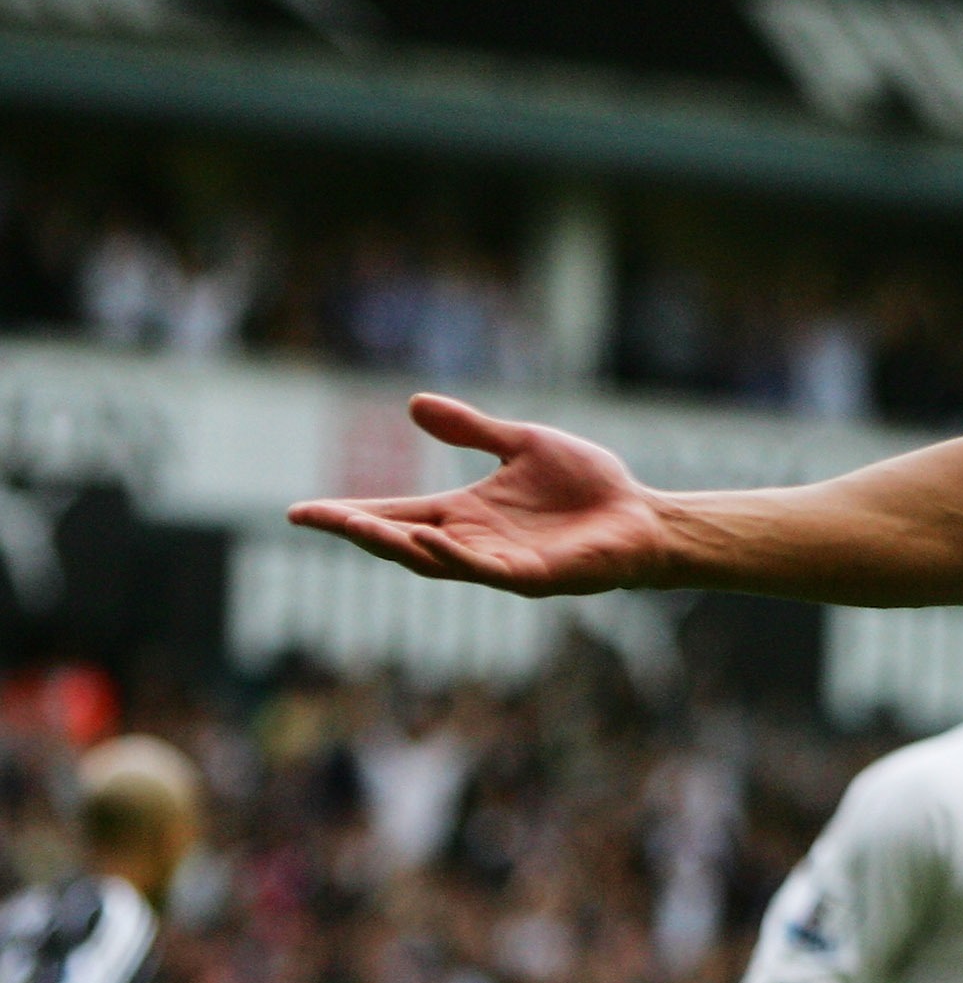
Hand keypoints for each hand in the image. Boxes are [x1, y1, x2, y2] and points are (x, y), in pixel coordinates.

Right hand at [286, 395, 671, 596]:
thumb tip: (413, 404)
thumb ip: (471, 430)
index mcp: (465, 514)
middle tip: (312, 518)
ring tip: (357, 526)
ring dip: (395, 544)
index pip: (394, 514)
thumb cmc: (587, 484)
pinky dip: (453, 556)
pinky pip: (483, 571)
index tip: (300, 512)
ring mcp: (499, 564)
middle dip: (357, 530)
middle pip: (401, 541)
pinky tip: (428, 539)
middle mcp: (473, 542)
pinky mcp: (532, 578)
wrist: (642, 516)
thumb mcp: (522, 443)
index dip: (350, 514)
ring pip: (434, 560)